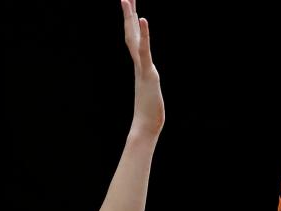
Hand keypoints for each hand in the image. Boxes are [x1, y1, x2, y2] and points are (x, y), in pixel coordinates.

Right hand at [122, 0, 163, 136]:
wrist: (145, 128)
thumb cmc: (149, 116)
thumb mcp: (152, 95)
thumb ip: (151, 90)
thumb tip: (150, 91)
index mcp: (140, 67)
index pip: (135, 41)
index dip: (132, 25)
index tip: (130, 9)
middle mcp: (139, 64)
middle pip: (131, 34)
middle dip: (129, 15)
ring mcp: (142, 67)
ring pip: (135, 38)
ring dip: (131, 17)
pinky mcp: (148, 72)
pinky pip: (145, 50)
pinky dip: (144, 35)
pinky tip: (143, 19)